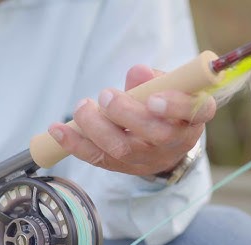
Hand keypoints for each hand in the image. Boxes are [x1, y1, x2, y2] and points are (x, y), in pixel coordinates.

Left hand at [48, 64, 216, 175]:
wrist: (166, 142)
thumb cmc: (167, 107)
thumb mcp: (168, 88)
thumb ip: (153, 79)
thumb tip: (137, 72)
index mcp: (192, 117)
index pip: (193, 112)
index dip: (174, 106)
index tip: (153, 99)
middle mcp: (174, 141)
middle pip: (155, 134)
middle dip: (126, 114)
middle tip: (106, 95)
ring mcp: (148, 157)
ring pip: (123, 149)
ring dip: (97, 127)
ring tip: (83, 107)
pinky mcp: (123, 166)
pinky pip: (98, 158)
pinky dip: (75, 143)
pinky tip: (58, 129)